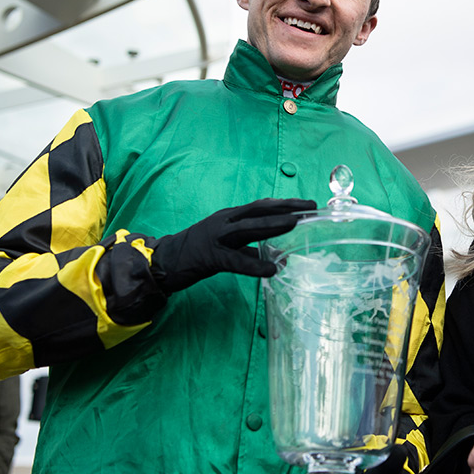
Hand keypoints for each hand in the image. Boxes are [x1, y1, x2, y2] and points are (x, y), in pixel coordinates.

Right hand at [151, 198, 316, 292]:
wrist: (164, 261)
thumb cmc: (197, 252)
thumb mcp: (226, 246)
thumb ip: (250, 250)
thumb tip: (277, 258)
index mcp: (229, 216)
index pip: (261, 206)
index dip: (285, 204)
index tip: (306, 204)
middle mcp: (224, 221)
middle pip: (259, 210)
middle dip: (286, 208)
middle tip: (310, 208)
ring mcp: (216, 237)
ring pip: (249, 228)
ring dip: (273, 225)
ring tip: (295, 224)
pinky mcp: (210, 257)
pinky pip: (237, 261)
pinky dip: (255, 265)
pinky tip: (272, 269)